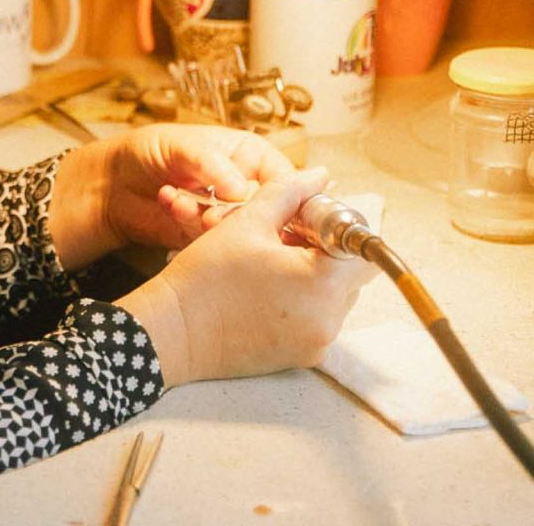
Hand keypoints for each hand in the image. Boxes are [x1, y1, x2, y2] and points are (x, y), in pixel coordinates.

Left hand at [48, 123, 297, 271]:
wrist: (112, 182)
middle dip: (240, 214)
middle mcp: (246, 187)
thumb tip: (242, 191)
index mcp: (252, 156)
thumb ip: (212, 164)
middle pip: (269, 212)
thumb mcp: (180, 145)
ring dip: (210, 221)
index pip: (286, 179)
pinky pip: (214, 243)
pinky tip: (168, 202)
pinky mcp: (208, 238)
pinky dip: (189, 225)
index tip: (272, 210)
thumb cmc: (150, 150)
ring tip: (181, 202)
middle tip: (213, 214)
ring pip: (242, 231)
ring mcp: (228, 216)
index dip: (286, 196)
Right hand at [114, 168, 376, 385]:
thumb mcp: (248, 223)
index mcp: (321, 282)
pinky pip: (318, 321)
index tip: (307, 223)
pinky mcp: (302, 357)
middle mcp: (329, 320)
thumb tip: (320, 175)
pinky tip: (266, 292)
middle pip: (351, 276)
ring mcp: (317, 343)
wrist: (171, 332)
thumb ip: (290, 193)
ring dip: (315, 279)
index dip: (337, 229)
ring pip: (336, 299)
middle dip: (326, 253)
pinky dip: (302, 304)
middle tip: (285, 240)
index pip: (362, 250)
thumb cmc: (206, 275)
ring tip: (272, 267)